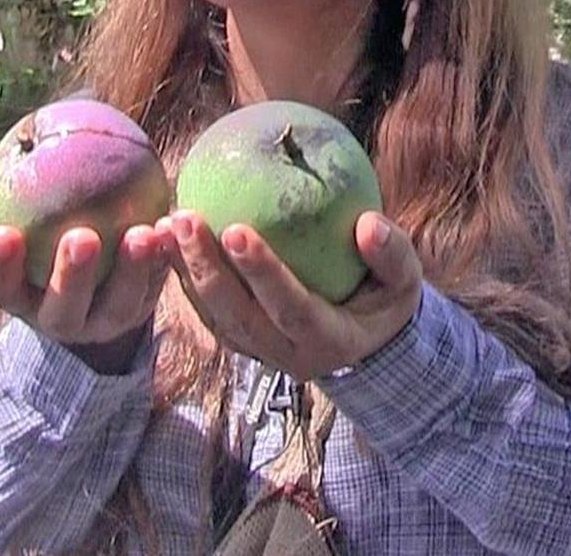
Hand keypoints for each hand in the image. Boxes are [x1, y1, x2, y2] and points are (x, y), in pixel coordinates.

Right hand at [0, 213, 168, 372]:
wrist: (85, 289)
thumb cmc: (34, 248)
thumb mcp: (10, 242)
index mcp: (20, 299)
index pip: (0, 289)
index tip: (5, 233)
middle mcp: (61, 319)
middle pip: (64, 307)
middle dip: (71, 276)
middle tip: (82, 237)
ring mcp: (104, 321)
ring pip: (119, 303)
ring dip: (132, 269)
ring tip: (142, 233)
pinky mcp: (141, 310)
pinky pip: (157, 284)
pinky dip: (165, 257)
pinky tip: (172, 224)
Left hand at [155, 210, 421, 380]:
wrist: (369, 345)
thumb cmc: (386, 300)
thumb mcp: (407, 282)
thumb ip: (393, 254)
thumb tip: (368, 224)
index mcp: (328, 339)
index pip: (289, 307)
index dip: (262, 272)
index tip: (236, 229)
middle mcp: (286, 353)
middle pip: (236, 313)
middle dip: (205, 267)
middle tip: (184, 217)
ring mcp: (258, 351)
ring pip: (212, 314)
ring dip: (183, 271)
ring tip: (163, 223)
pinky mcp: (240, 340)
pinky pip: (206, 310)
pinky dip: (182, 277)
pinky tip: (166, 239)